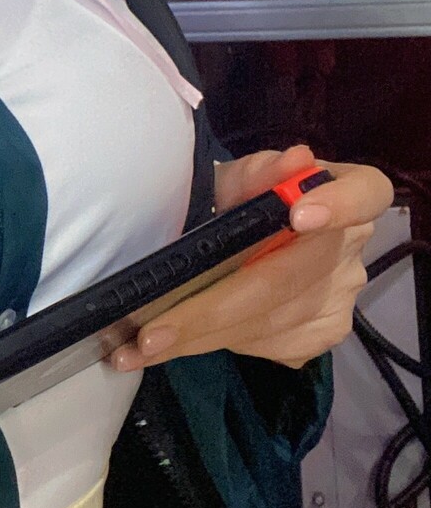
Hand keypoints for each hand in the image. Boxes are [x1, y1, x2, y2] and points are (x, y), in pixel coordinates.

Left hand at [109, 143, 390, 374]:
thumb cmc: (237, 198)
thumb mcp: (236, 178)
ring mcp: (341, 296)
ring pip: (268, 324)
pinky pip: (268, 345)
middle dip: (211, 310)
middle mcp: (350, 248)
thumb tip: (295, 160)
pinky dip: (217, 345)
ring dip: (199, 338)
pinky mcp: (323, 333)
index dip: (338, 205)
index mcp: (341, 191)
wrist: (240, 236)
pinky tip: (181, 344)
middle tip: (152, 332)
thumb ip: (257, 172)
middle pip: (287, 280)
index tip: (297, 216)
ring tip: (141, 347)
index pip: (366, 193)